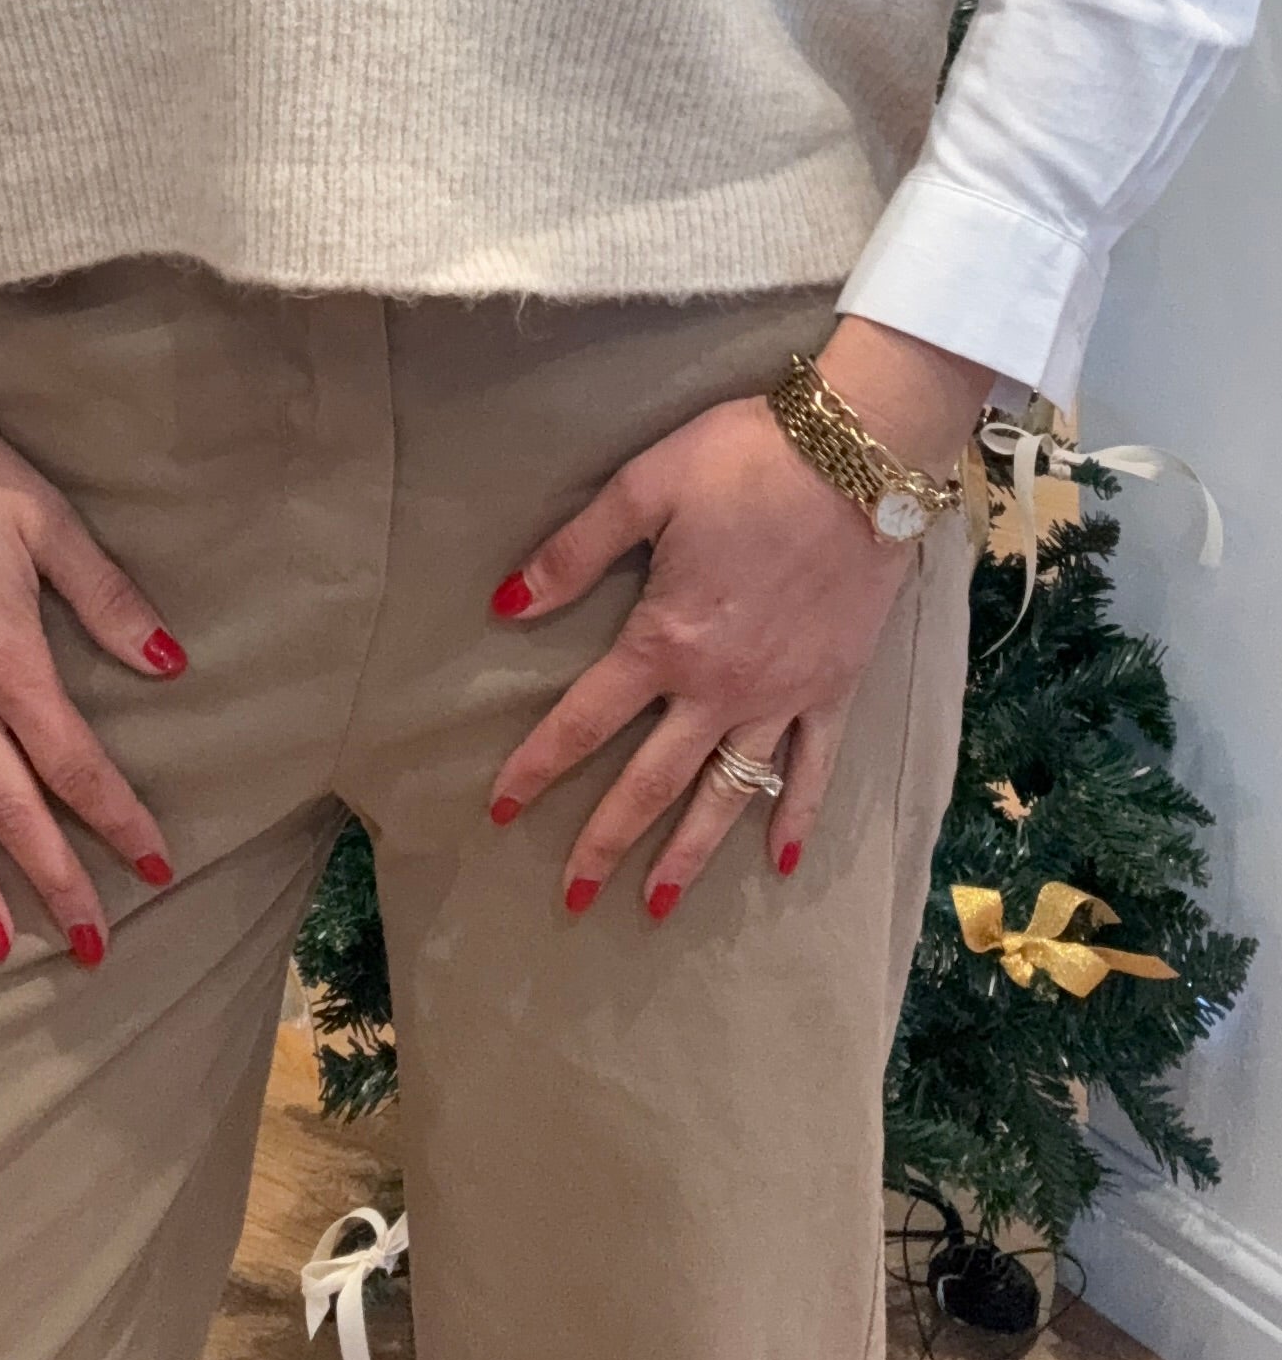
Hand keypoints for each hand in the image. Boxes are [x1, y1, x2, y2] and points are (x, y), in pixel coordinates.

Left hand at [484, 318, 987, 920]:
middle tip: (575, 899)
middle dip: (608, 842)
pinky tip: (785, 863)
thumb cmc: (745, 461)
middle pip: (652, 781)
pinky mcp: (836, 688)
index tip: (500, 811)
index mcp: (664, 640)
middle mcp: (719, 688)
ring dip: (691, 854)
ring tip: (657, 905)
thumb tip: (505, 604)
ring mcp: (782, 696)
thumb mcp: (644, 488)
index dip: (538, 766)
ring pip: (728, 793)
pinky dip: (799, 817)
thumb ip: (574, 552)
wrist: (860, 454)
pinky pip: (814, 769)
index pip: (585, 721)